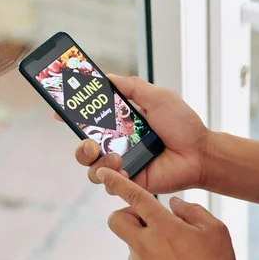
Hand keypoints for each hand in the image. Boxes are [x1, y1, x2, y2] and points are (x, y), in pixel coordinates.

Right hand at [73, 75, 210, 192]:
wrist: (200, 153)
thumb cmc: (183, 125)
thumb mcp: (158, 97)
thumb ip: (132, 87)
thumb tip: (107, 76)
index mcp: (122, 122)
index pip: (90, 119)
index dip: (71, 115)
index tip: (57, 109)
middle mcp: (118, 143)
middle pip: (83, 146)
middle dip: (79, 145)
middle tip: (87, 141)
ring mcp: (123, 163)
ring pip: (91, 167)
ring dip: (96, 161)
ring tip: (114, 156)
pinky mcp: (130, 181)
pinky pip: (109, 183)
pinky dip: (110, 176)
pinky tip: (122, 169)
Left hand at [96, 166, 238, 259]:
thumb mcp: (215, 230)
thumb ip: (192, 210)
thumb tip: (174, 203)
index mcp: (164, 227)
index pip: (134, 197)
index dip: (117, 182)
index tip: (104, 174)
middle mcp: (146, 244)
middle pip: (116, 219)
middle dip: (127, 213)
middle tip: (151, 219)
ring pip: (130, 239)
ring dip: (143, 236)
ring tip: (173, 246)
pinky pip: (138, 258)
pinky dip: (148, 253)